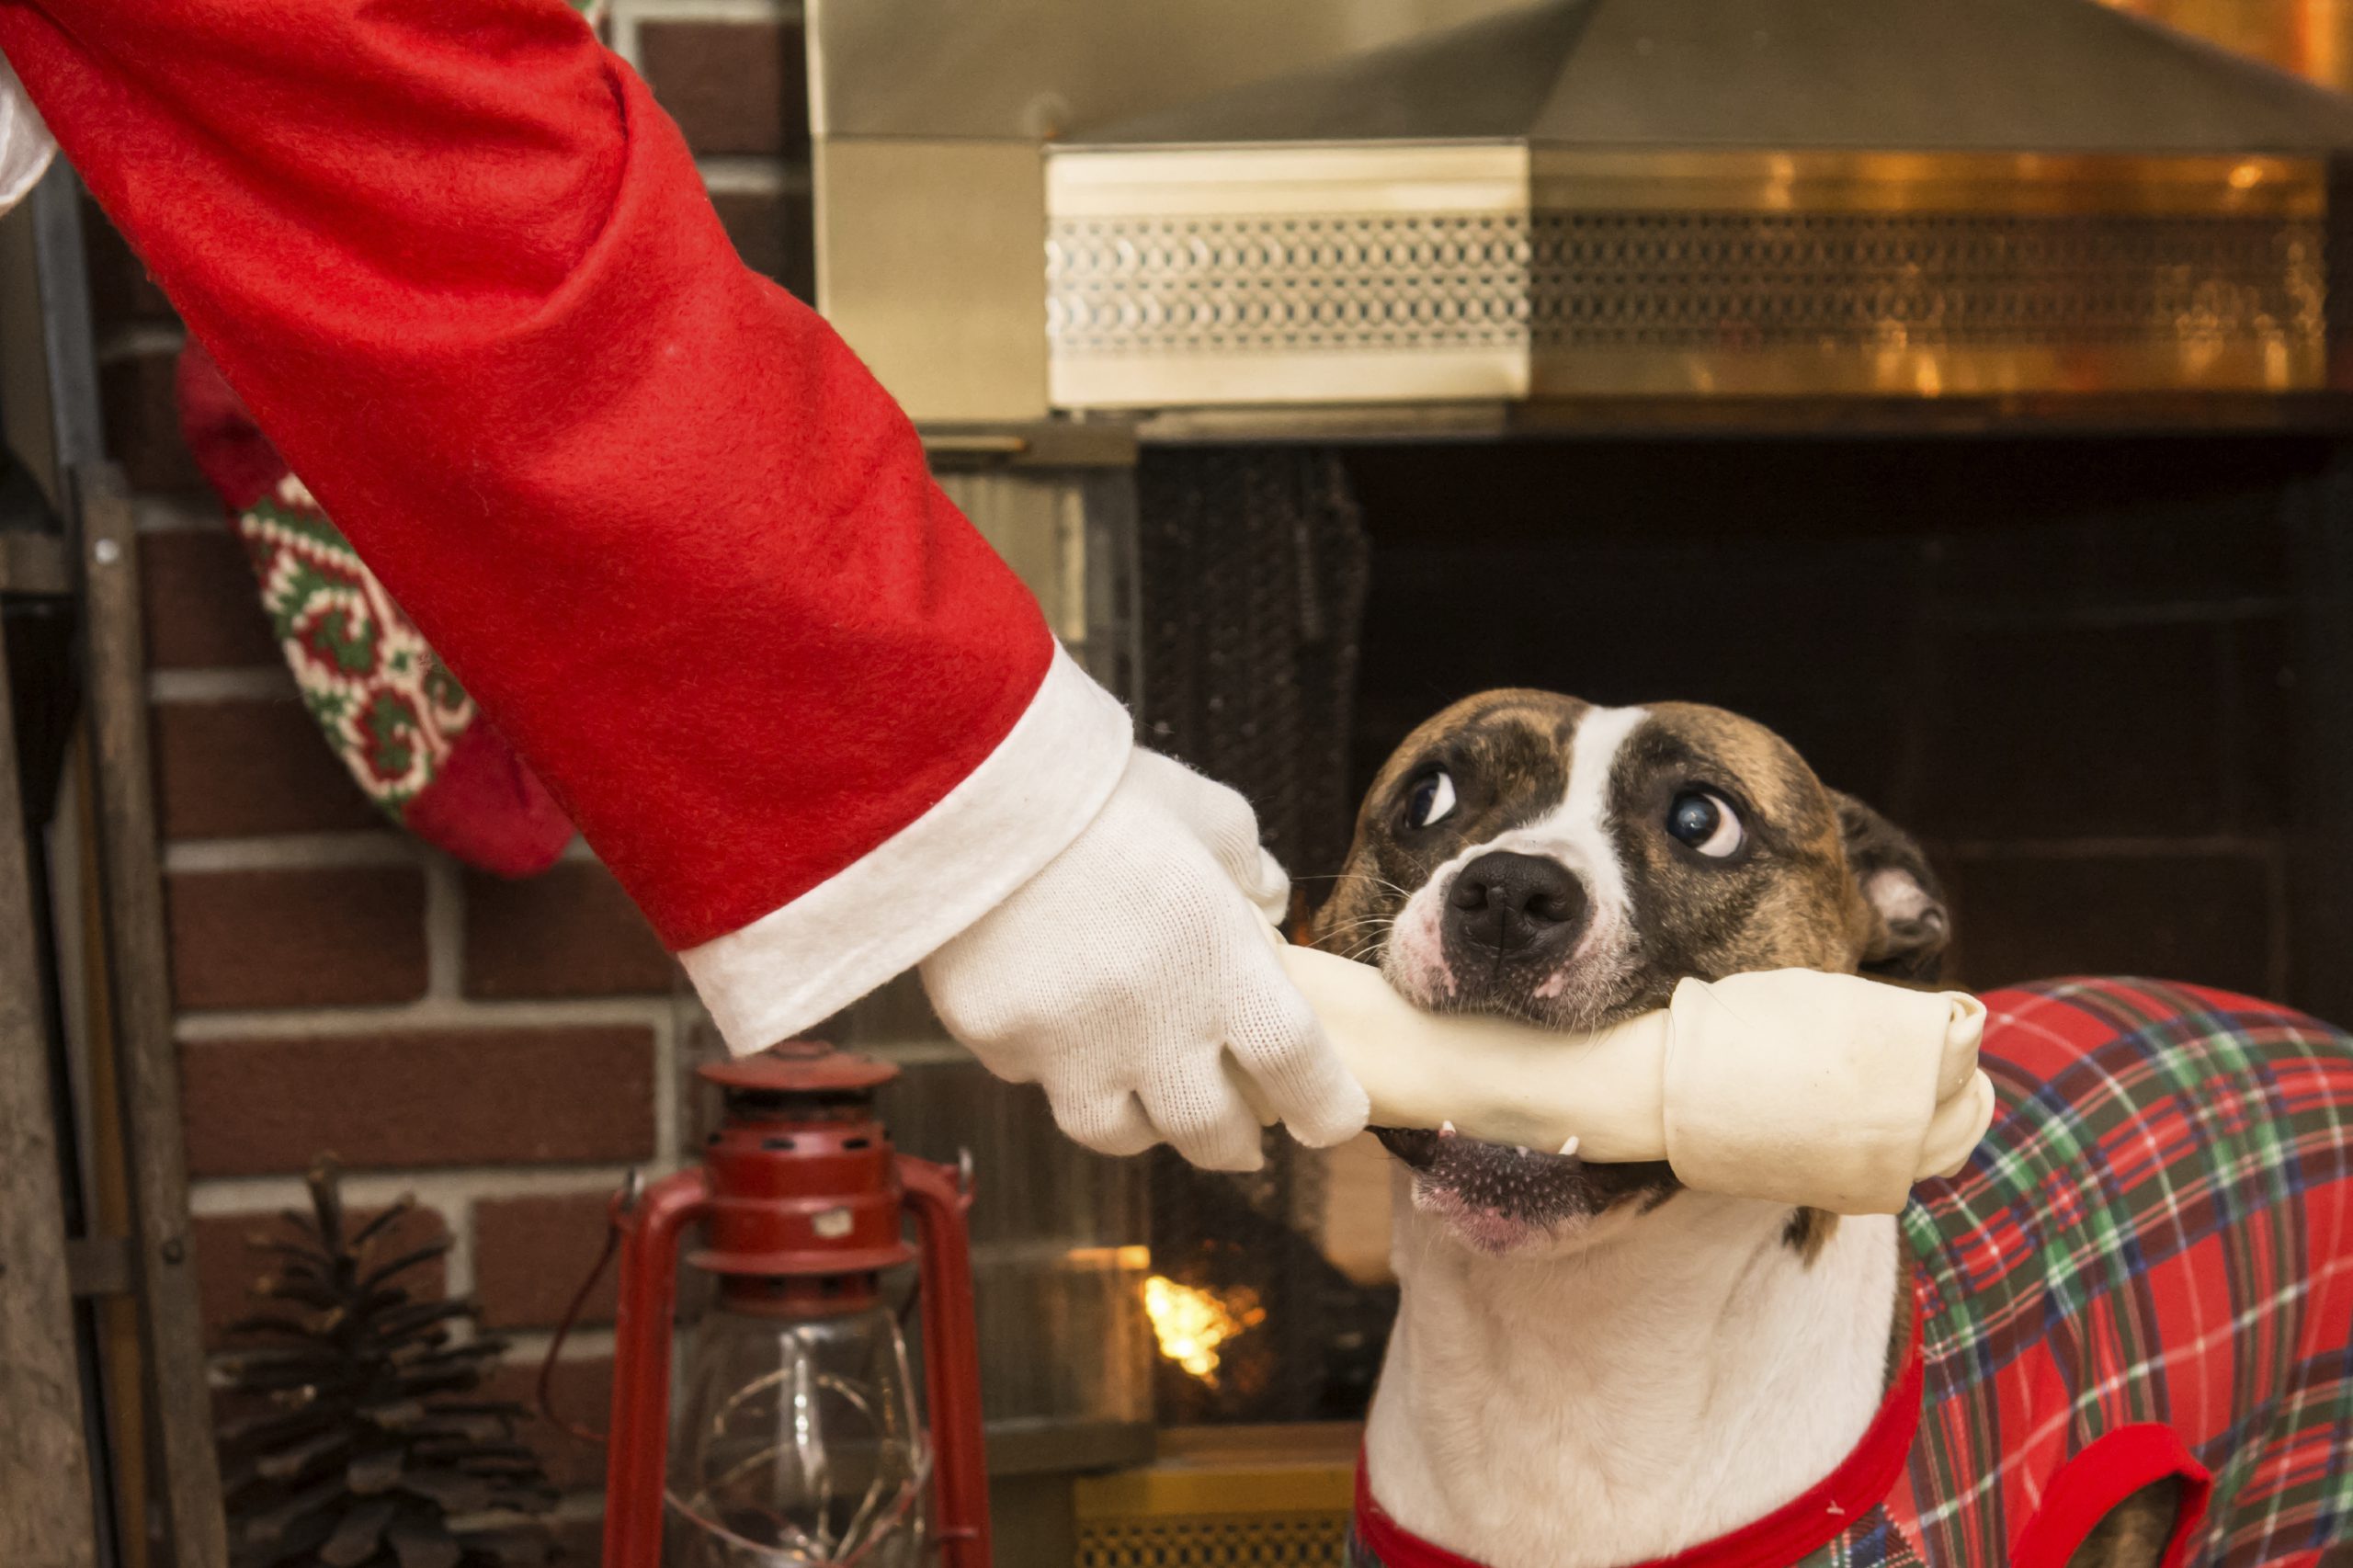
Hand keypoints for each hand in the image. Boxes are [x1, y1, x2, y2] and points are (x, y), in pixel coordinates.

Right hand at [920, 748, 1368, 1169]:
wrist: (974, 787)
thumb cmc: (1104, 792)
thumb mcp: (1207, 814)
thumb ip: (1248, 867)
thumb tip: (1268, 901)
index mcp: (1224, 969)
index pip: (1298, 1071)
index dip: (1326, 1107)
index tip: (1332, 1118)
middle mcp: (1155, 1029)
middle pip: (1213, 1134)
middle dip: (1236, 1144)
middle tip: (1242, 1140)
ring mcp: (1071, 1049)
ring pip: (1120, 1133)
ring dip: (1147, 1127)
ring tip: (1150, 1108)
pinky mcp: (999, 1045)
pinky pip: (1037, 1076)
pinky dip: (1056, 1063)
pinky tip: (1055, 1024)